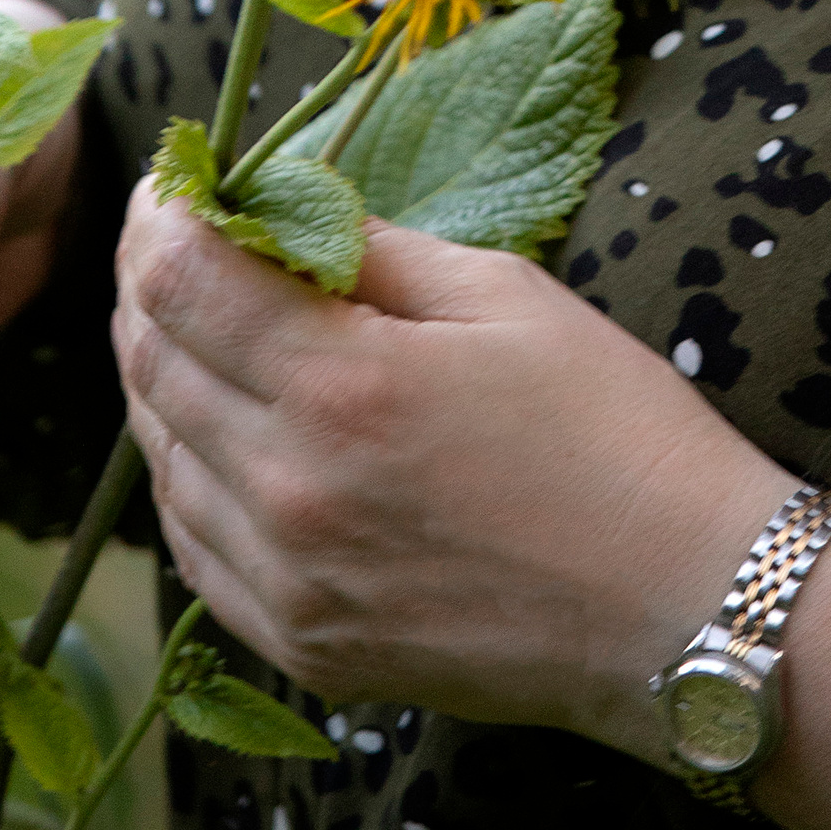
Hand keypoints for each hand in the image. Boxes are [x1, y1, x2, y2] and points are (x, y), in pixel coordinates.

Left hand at [112, 190, 787, 747]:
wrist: (682, 606)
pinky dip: (191, 480)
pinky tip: (224, 438)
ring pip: (159, 462)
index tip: (171, 182)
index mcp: (342, 385)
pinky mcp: (301, 647)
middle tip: (172, 242)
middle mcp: (290, 491)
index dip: (158, 216)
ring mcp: (287, 583)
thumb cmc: (613, 430)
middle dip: (148, 287)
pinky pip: (195, 551)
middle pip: (150, 367)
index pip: (179, 281)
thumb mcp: (506, 296)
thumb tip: (285, 208)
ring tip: (201, 330)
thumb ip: (375, 250)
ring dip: (163, 383)